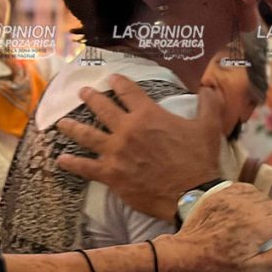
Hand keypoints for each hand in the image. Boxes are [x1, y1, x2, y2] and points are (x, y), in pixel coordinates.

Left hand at [56, 75, 224, 221]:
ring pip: (87, 135)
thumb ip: (208, 104)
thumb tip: (210, 88)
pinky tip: (61, 159)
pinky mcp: (111, 175)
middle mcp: (127, 130)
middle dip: (91, 98)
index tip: (111, 78)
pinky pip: (86, 167)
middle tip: (82, 92)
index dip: (118, 82)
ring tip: (62, 122)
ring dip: (73, 127)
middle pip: (103, 108)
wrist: (190, 193)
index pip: (128, 91)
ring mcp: (116, 152)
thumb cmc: (199, 159)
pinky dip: (72, 163)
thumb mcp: (208, 126)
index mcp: (148, 114)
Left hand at [156, 183, 271, 271]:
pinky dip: (252, 195)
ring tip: (266, 219)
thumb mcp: (251, 271)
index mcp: (259, 226)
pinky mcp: (221, 195)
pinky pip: (244, 187)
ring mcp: (234, 199)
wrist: (186, 255)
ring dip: (268, 206)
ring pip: (262, 195)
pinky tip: (250, 205)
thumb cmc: (216, 265)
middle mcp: (249, 207)